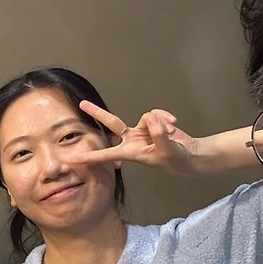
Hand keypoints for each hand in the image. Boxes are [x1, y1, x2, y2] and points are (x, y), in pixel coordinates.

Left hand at [71, 101, 198, 173]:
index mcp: (131, 152)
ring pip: (146, 117)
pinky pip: (155, 113)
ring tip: (170, 132)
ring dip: (160, 123)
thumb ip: (158, 134)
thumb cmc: (175, 159)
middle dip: (97, 113)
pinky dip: (165, 117)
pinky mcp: (152, 122)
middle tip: (82, 104)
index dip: (92, 156)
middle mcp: (132, 139)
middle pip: (112, 122)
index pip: (108, 154)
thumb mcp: (167, 150)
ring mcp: (141, 130)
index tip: (74, 158)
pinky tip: (173, 124)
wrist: (188, 155)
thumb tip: (151, 117)